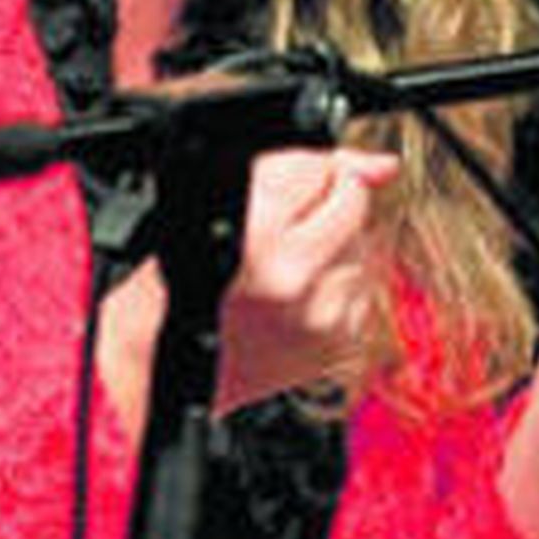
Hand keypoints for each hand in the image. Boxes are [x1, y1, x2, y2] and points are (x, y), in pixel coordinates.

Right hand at [95, 145, 397, 439]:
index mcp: (256, 233)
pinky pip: (363, 288)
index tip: (272, 197)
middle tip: (276, 234)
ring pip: (364, 243)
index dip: (296, 172)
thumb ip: (296, 169)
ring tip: (281, 268)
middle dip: (322, 205)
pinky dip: (335, 285)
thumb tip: (382, 164)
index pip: (318, 165)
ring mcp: (321, 314)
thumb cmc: (169, 289)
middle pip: (353, 201)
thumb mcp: (207, 207)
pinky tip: (294, 296)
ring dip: (333, 245)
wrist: (157, 374)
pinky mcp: (335, 344)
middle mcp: (295, 276)